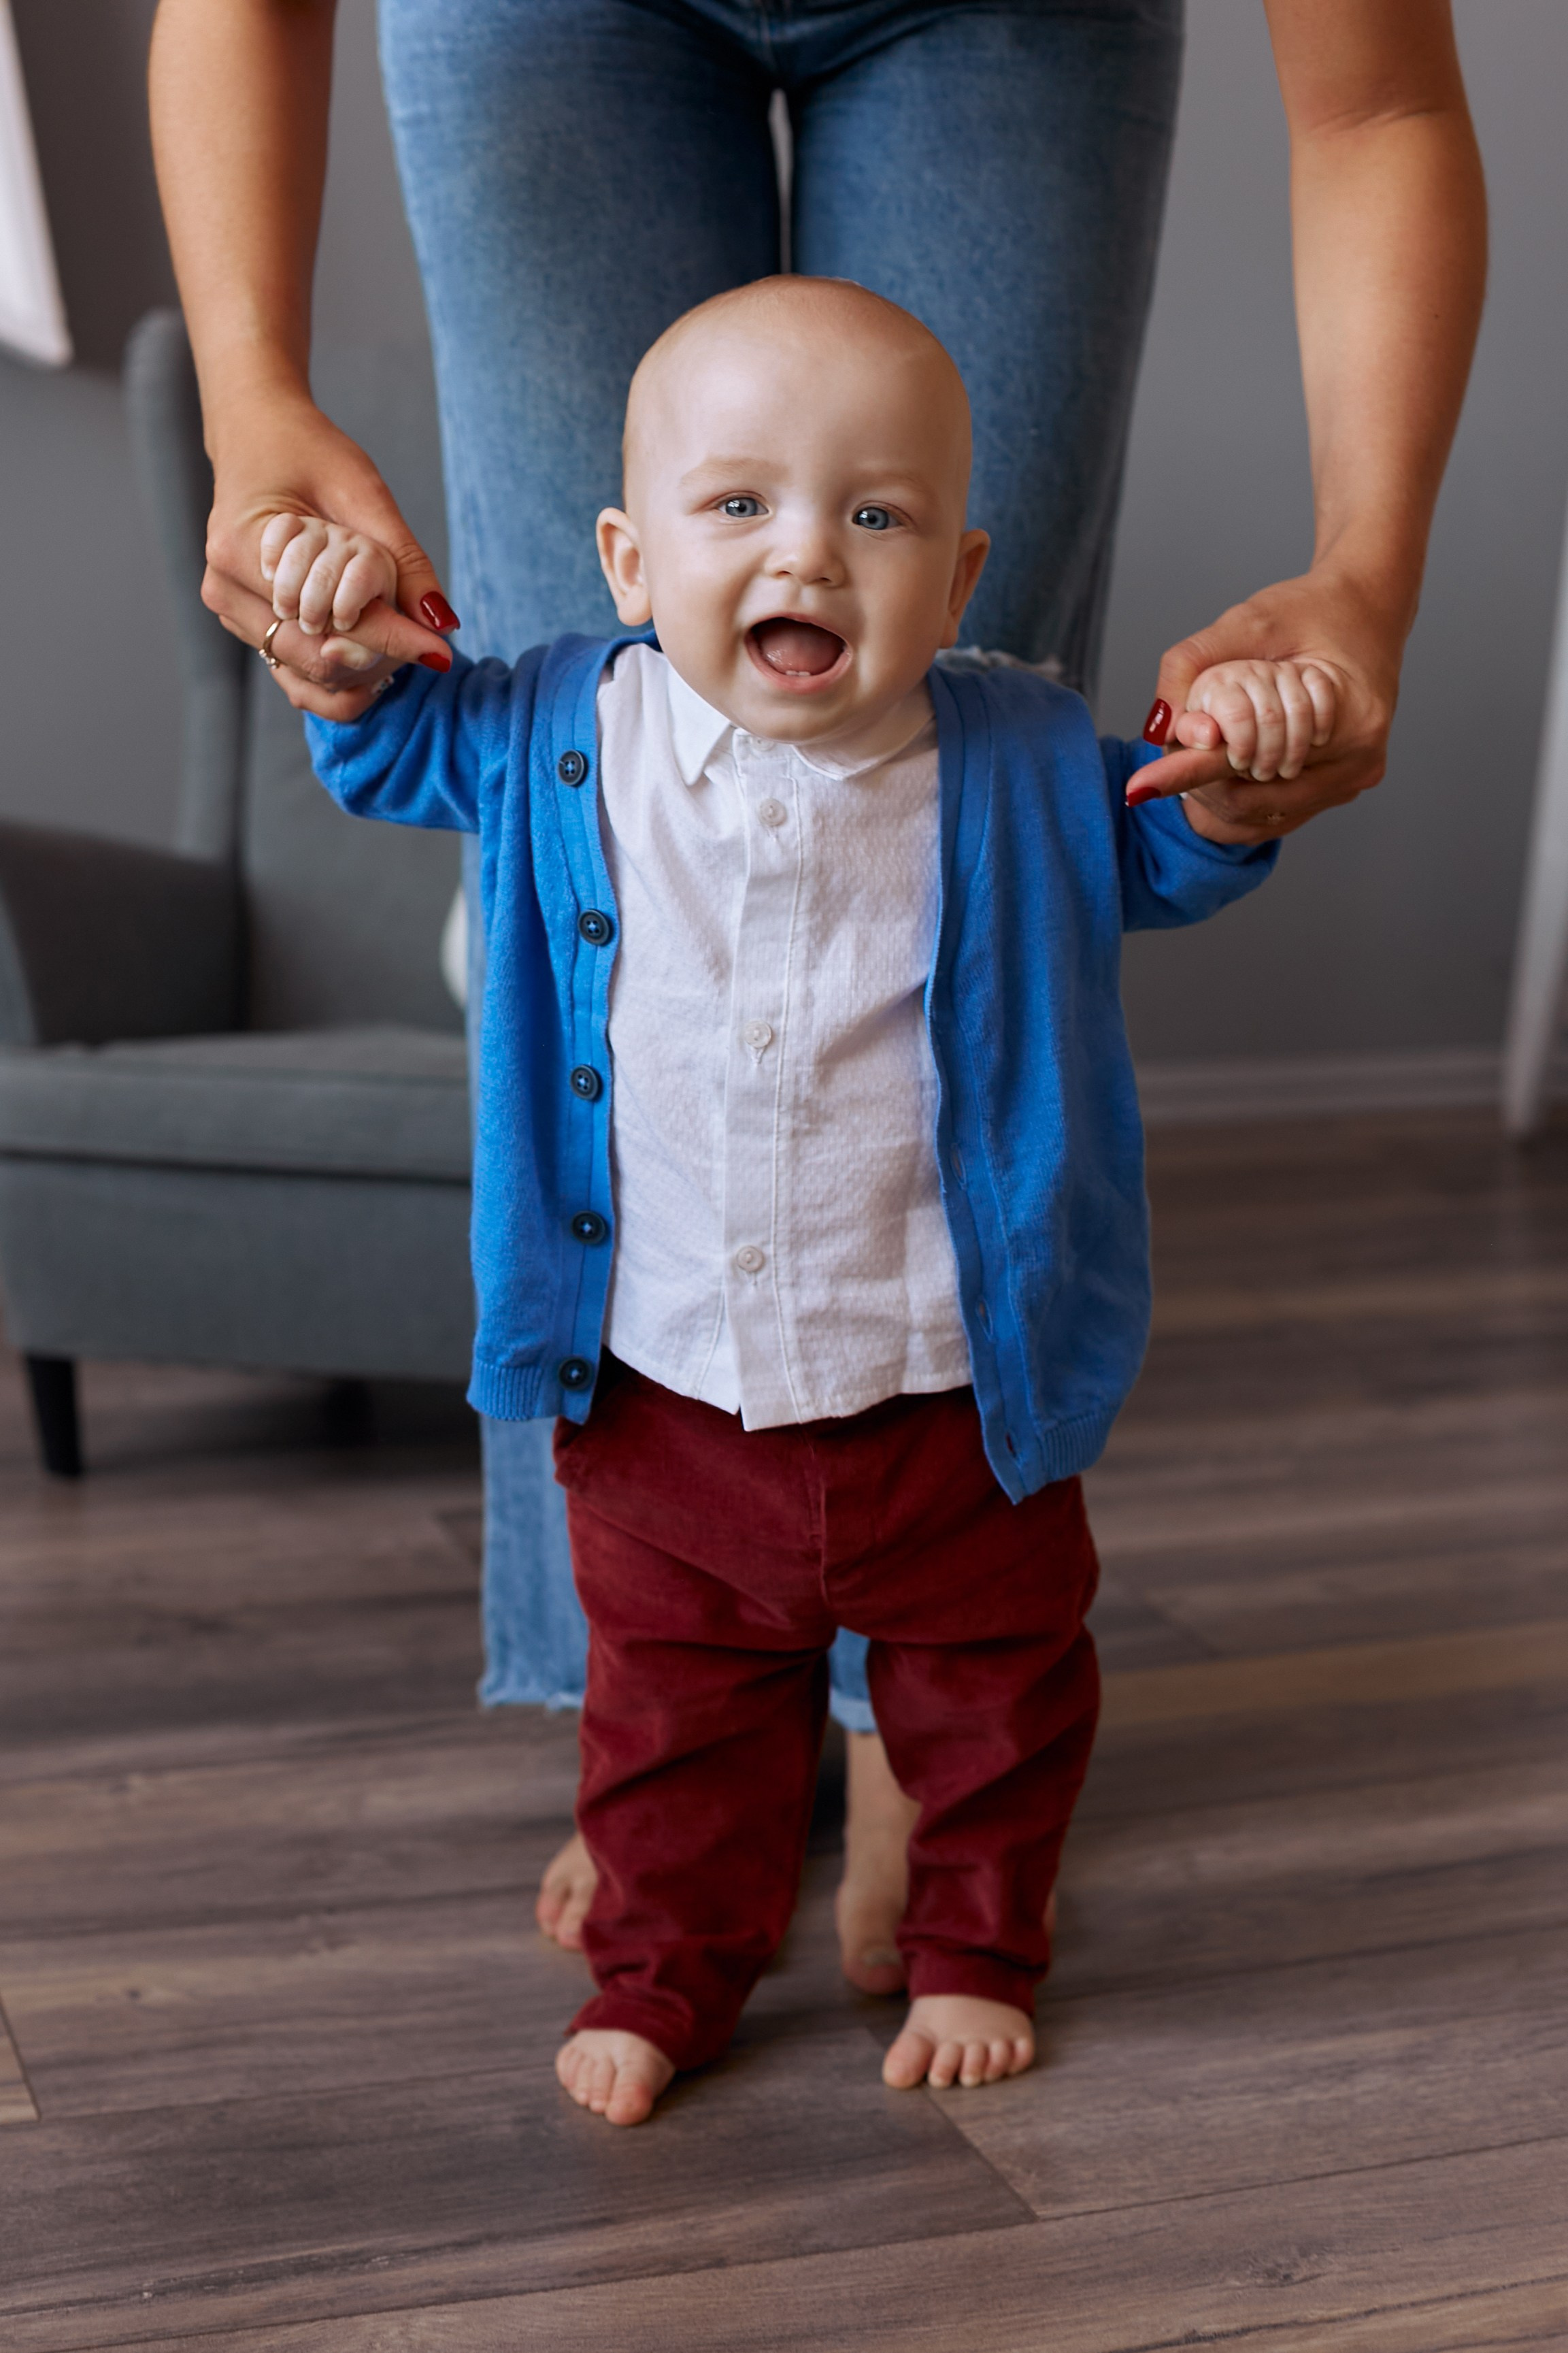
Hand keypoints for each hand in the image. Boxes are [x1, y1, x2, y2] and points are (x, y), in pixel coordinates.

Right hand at [200, 380, 458, 696]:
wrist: (256, 435)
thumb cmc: (306, 452)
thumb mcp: (362, 494)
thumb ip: (403, 562)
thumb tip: (444, 625)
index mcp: (240, 551)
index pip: (328, 620)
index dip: (391, 640)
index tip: (439, 650)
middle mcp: (225, 591)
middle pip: (316, 661)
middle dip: (375, 657)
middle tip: (420, 640)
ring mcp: (230, 611)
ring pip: (308, 674)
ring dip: (359, 665)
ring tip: (394, 634)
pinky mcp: (243, 622)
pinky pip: (295, 671)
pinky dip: (339, 669)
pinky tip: (371, 654)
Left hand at [1128, 566, 1402, 845]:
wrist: (1365, 608)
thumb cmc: (1310, 609)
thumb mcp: (1248, 621)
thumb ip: (1193, 663)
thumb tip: (1157, 727)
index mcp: (1355, 724)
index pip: (1249, 764)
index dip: (1188, 773)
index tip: (1138, 788)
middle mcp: (1357, 767)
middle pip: (1249, 805)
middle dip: (1199, 784)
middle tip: (1167, 761)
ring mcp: (1349, 784)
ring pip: (1258, 821)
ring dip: (1216, 797)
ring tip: (1192, 765)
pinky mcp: (1338, 789)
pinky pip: (1273, 818)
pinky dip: (1238, 801)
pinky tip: (1216, 777)